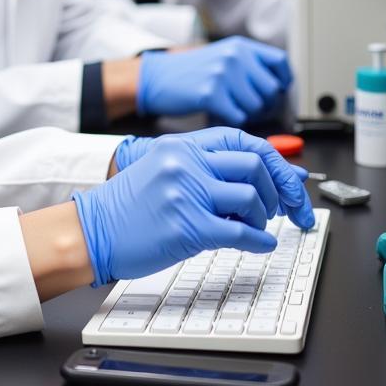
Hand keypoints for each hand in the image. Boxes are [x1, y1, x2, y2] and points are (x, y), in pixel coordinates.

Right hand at [75, 138, 285, 285]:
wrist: (92, 229)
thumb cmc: (129, 206)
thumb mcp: (165, 171)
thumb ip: (206, 169)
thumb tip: (260, 179)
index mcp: (182, 146)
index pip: (245, 141)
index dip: (277, 162)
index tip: (292, 183)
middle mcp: (186, 162)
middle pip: (255, 165)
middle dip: (280, 191)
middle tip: (284, 209)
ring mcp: (186, 193)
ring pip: (251, 197)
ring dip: (264, 217)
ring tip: (255, 227)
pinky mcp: (188, 226)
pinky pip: (241, 233)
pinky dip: (260, 241)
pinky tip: (261, 244)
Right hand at [138, 37, 291, 124]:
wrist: (155, 77)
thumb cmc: (189, 72)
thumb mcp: (221, 57)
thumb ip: (248, 65)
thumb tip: (278, 87)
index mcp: (240, 46)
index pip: (280, 62)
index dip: (283, 81)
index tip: (277, 91)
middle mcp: (234, 56)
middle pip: (271, 89)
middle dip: (264, 104)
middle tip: (247, 107)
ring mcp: (223, 74)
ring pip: (257, 106)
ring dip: (247, 114)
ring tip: (230, 109)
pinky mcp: (211, 93)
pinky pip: (239, 117)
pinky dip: (232, 120)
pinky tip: (218, 113)